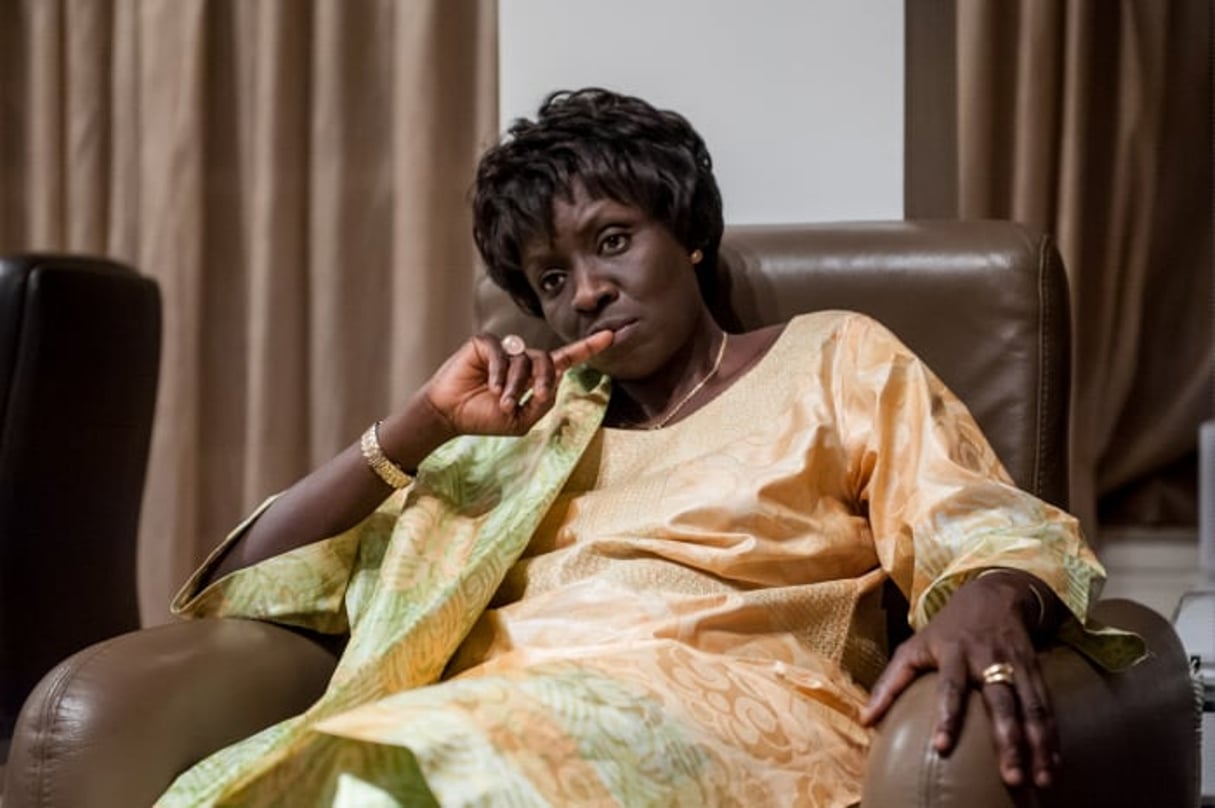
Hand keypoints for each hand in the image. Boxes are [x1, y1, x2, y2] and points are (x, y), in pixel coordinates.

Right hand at [422, 330, 614, 436]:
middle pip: (547, 362)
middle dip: (542, 382)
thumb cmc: (483, 418)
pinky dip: (499, 372)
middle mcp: (522, 359)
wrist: (450, 415)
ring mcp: (505, 350)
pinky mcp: (486, 344)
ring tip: (501, 402)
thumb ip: (542, 403)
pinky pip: (502, 352)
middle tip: (528, 400)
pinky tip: (489, 387)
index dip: (588, 348)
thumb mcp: (521, 420)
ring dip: (515, 385)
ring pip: (524, 360)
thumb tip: (553, 382)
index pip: (566, 359)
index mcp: (534, 377)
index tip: (611, 336)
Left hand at [860, 572, 1059, 789]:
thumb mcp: (913, 647)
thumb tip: (866, 719)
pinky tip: (1053, 763)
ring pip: (1032, 706)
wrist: (993, 594)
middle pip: (1001, 701)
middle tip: (1012, 777)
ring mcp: (1016, 663)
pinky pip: (1046, 706)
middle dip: (1008, 740)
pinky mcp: (1036, 669)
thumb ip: (890, 682)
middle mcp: (988, 658)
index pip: (950, 687)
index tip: (943, 748)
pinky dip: (1052, 736)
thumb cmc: (945, 629)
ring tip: (1041, 780)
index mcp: (954, 653)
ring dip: (1038, 745)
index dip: (947, 716)